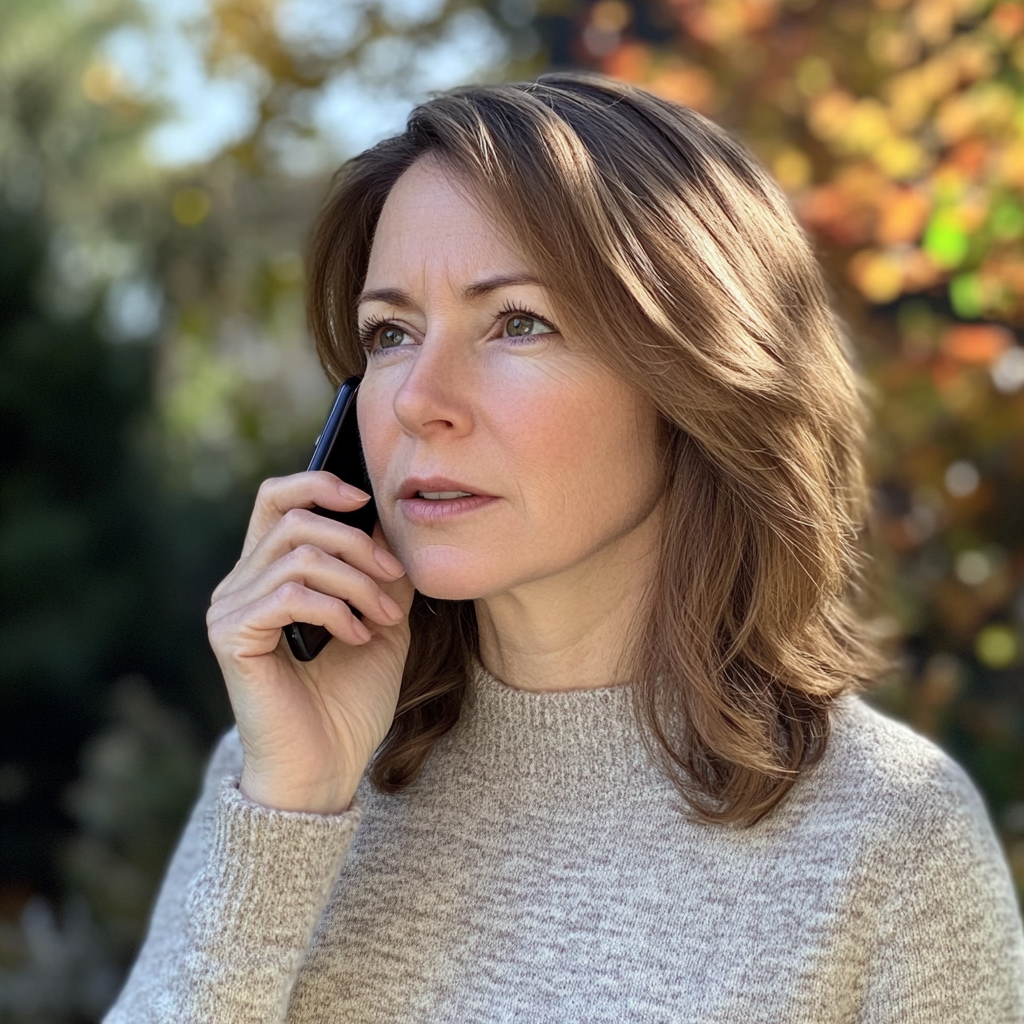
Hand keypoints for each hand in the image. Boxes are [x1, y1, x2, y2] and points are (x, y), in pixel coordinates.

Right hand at [206, 471, 414, 813]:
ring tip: (384, 618)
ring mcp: (230, 609)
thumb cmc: (350, 699)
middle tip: (394, 580)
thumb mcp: (380, 620)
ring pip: (300, 557)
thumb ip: (380, 573)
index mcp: (268, 574)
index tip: (366, 500)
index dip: (318, 483)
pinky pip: (290, 594)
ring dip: (356, 583)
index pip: (276, 499)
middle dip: (357, 543)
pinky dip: (336, 609)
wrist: (328, 766)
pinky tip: (359, 636)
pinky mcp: (232, 637)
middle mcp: (240, 585)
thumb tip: (390, 524)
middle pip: (295, 519)